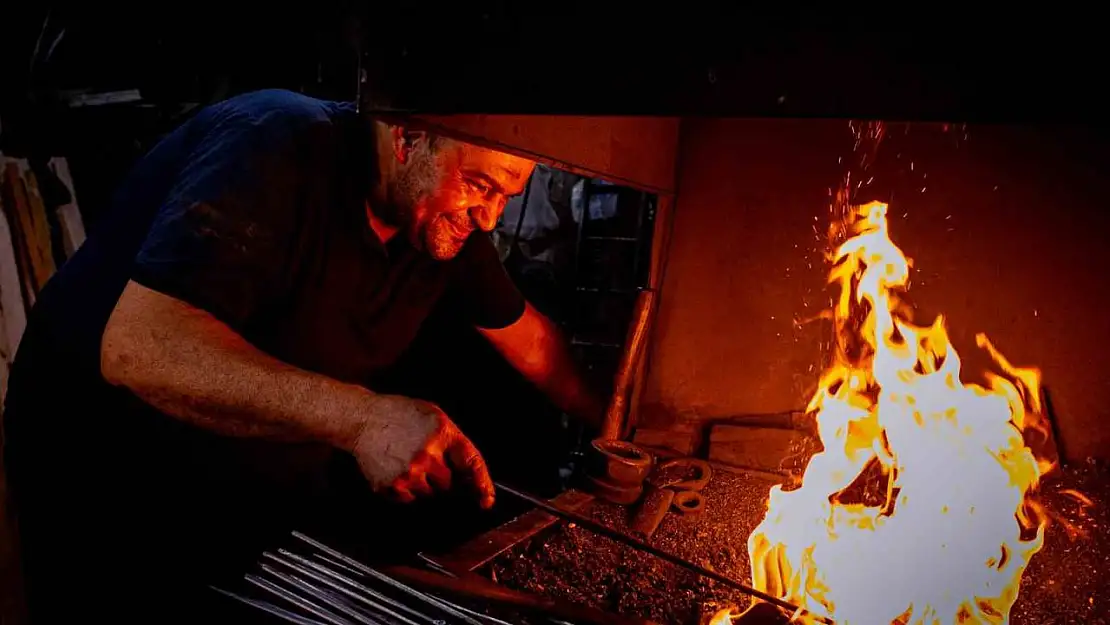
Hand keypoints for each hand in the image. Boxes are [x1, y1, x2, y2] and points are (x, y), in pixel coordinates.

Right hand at [349, 394, 494, 507]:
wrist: (363, 420)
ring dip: (424, 485)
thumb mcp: (434, 417)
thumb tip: (469, 473)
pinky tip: (397, 470)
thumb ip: (453, 442)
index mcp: (441, 433)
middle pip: (449, 485)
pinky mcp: (391, 486)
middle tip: (427, 464)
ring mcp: (408, 473)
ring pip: (429, 494)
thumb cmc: (399, 415)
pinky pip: (410, 500)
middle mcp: (427, 455)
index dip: (482, 484)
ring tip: (409, 463)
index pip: (471, 463)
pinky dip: (407, 490)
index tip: (486, 500)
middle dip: (443, 478)